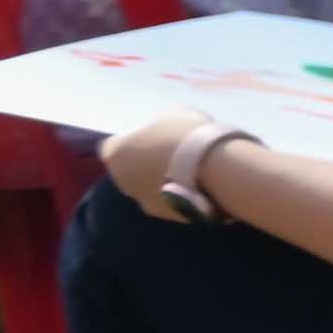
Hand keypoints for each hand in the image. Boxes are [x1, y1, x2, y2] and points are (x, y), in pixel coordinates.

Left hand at [105, 112, 222, 224]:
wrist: (218, 169)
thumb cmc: (187, 134)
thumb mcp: (171, 115)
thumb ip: (157, 127)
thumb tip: (159, 135)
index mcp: (115, 154)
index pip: (114, 146)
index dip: (133, 140)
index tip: (152, 136)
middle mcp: (122, 182)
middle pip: (131, 170)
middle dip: (147, 163)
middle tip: (173, 153)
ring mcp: (145, 203)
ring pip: (151, 189)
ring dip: (164, 181)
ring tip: (192, 171)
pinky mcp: (169, 217)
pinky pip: (172, 202)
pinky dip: (182, 195)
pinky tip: (202, 185)